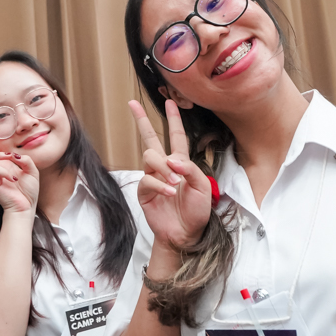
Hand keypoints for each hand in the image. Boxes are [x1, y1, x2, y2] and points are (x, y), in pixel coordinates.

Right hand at [130, 99, 212, 251]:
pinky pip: (148, 179)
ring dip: (164, 168)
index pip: (176, 136)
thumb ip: (190, 169)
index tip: (169, 101)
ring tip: (175, 183)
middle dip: (142, 120)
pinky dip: (160, 184)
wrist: (186, 234)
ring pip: (150, 156)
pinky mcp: (144, 191)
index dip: (173, 118)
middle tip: (133, 104)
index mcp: (180, 163)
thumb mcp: (202, 187)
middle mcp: (164, 167)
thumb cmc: (196, 211)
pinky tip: (169, 192)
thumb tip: (171, 159)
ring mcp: (152, 178)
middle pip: (150, 138)